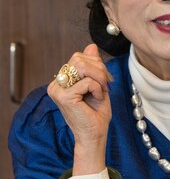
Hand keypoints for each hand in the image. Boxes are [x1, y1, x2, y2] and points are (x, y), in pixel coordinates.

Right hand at [46, 43, 113, 174]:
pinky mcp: (63, 96)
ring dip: (99, 78)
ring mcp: (57, 90)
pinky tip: (96, 99)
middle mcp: (56, 84)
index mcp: (62, 80)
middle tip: (105, 85)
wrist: (95, 133)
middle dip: (100, 69)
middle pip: (79, 58)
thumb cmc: (96, 112)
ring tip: (101, 91)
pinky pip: (86, 81)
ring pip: (82, 66)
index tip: (104, 80)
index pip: (79, 57)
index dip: (97, 64)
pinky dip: (97, 88)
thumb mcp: (98, 83)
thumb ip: (93, 65)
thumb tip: (90, 46)